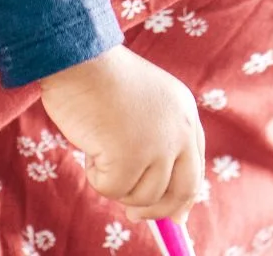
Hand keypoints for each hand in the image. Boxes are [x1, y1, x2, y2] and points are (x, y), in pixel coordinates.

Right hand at [38, 45, 204, 221]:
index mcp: (186, 117)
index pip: (194, 170)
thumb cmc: (100, 77)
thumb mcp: (143, 107)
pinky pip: (112, 189)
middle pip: (180, 192)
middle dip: (157, 210)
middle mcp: (180, 132)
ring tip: (98, 148)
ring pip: (142, 195)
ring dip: (116, 182)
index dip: (181, 197)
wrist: (78, 57)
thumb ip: (156, 142)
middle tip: (134, 216)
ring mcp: (158, 146)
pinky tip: (89, 146)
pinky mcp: (130, 157)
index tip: (170, 215)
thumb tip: (155, 199)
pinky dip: (95, 176)